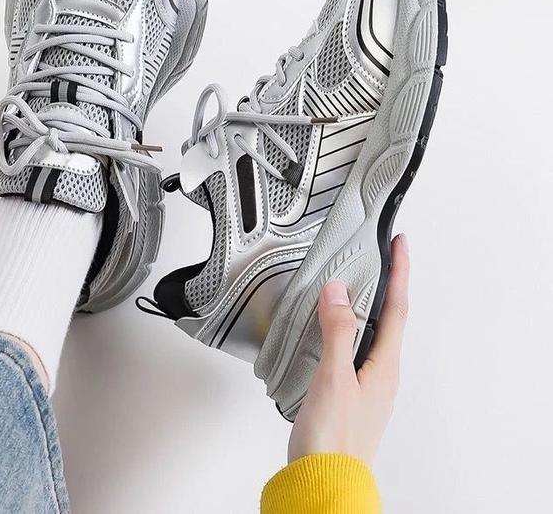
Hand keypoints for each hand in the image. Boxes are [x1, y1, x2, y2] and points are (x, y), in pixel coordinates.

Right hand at [288, 234, 409, 464]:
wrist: (324, 480)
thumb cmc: (333, 437)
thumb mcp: (334, 378)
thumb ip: (337, 333)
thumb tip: (338, 292)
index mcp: (384, 366)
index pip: (396, 308)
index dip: (399, 273)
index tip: (400, 245)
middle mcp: (381, 373)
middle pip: (388, 318)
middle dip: (387, 284)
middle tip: (381, 257)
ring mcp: (367, 383)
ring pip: (371, 333)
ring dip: (367, 305)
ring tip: (358, 283)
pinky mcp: (350, 392)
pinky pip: (354, 348)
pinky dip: (348, 327)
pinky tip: (334, 329)